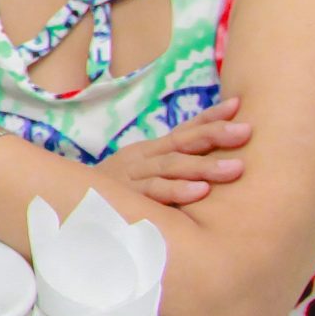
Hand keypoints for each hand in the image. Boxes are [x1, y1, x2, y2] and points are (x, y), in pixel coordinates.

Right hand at [96, 97, 248, 206]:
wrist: (68, 210)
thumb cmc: (115, 197)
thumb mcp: (141, 177)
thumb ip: (171, 170)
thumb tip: (212, 165)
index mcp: (148, 152)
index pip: (183, 131)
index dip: (210, 117)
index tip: (238, 105)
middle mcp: (141, 160)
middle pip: (182, 143)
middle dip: (215, 135)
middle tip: (246, 131)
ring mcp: (132, 178)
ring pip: (171, 166)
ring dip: (204, 166)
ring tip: (236, 168)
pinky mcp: (125, 199)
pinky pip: (154, 193)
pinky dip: (176, 190)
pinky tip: (200, 192)